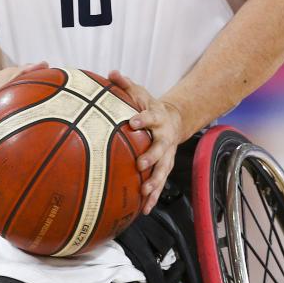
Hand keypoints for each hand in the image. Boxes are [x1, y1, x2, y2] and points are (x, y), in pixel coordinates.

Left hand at [109, 71, 185, 214]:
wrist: (173, 119)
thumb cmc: (149, 106)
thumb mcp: (140, 93)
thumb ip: (125, 85)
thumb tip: (110, 73)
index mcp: (156, 118)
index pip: (149, 117)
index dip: (142, 119)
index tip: (132, 122)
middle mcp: (164, 138)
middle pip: (160, 148)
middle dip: (151, 157)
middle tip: (141, 164)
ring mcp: (166, 154)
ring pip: (163, 170)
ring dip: (155, 182)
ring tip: (145, 192)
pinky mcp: (164, 167)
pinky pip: (160, 184)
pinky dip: (153, 197)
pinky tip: (144, 209)